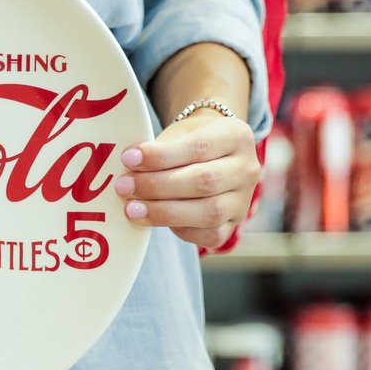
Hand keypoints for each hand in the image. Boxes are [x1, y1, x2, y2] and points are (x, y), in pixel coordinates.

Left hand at [115, 106, 260, 248]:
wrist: (212, 156)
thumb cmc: (187, 143)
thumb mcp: (177, 134)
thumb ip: (158, 150)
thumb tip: (127, 170)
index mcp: (235, 135)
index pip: (199, 146)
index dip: (161, 155)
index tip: (128, 159)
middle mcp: (247, 168)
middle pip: (204, 181)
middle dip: (158, 186)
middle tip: (124, 187)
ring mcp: (243, 200)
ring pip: (209, 212)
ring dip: (164, 212)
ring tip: (132, 209)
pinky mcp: (234, 225)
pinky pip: (210, 235)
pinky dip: (180, 230)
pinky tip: (155, 221)